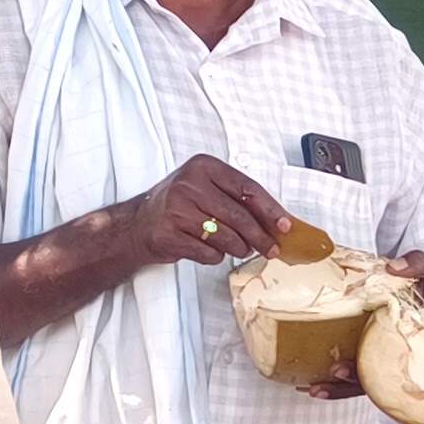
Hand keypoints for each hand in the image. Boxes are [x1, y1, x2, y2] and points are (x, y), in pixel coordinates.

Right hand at [109, 154, 291, 268]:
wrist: (138, 224)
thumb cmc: (179, 205)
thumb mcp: (206, 188)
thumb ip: (237, 199)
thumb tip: (276, 221)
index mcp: (203, 166)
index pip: (247, 189)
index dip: (270, 210)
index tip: (285, 226)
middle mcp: (189, 184)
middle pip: (239, 216)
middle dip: (260, 237)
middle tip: (271, 249)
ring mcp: (177, 209)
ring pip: (227, 238)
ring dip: (239, 249)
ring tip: (238, 248)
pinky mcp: (170, 235)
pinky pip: (209, 253)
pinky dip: (215, 257)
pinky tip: (209, 249)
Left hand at [300, 252, 423, 397]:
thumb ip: (416, 265)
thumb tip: (394, 268)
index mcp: (416, 338)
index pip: (392, 360)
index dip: (368, 371)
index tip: (343, 369)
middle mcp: (405, 354)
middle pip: (378, 380)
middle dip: (351, 384)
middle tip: (332, 375)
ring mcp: (394, 356)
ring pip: (370, 381)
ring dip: (342, 388)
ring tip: (315, 389)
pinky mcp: (384, 353)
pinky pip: (366, 372)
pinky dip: (344, 381)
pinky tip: (321, 383)